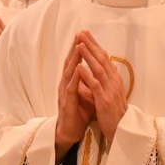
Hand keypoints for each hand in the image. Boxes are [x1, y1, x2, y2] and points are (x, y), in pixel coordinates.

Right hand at [55, 37, 94, 163]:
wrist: (70, 131)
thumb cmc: (79, 112)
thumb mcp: (87, 94)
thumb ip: (91, 82)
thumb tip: (100, 71)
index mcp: (72, 81)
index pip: (76, 61)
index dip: (80, 48)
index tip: (85, 35)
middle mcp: (67, 83)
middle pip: (71, 62)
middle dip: (75, 48)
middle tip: (80, 33)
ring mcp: (65, 92)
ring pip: (69, 72)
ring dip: (74, 59)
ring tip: (79, 46)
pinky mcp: (67, 102)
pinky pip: (71, 88)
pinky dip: (75, 78)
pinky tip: (78, 69)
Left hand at [75, 30, 127, 144]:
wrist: (121, 130)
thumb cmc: (114, 112)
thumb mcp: (111, 91)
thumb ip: (107, 77)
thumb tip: (105, 63)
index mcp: (114, 78)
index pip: (104, 57)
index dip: (95, 45)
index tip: (86, 34)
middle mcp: (113, 81)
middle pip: (101, 59)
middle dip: (91, 45)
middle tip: (82, 32)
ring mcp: (109, 89)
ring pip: (98, 68)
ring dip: (88, 55)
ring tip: (79, 44)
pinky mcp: (104, 100)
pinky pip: (94, 85)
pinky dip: (87, 75)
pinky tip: (79, 67)